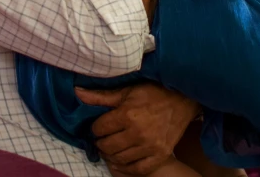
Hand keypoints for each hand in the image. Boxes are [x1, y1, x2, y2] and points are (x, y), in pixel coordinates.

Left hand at [75, 84, 199, 174]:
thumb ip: (101, 96)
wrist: (182, 99)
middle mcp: (137, 133)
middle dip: (100, 142)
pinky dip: (126, 168)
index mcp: (127, 114)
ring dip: (110, 155)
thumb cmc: (152, 92)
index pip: (100, 128)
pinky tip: (120, 161)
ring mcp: (150, 146)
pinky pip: (138, 169)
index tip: (97, 126)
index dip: (95, 128)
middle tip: (101, 138)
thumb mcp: (126, 91)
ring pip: (120, 159)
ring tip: (109, 149)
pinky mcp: (160, 155)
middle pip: (108, 146)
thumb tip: (77, 93)